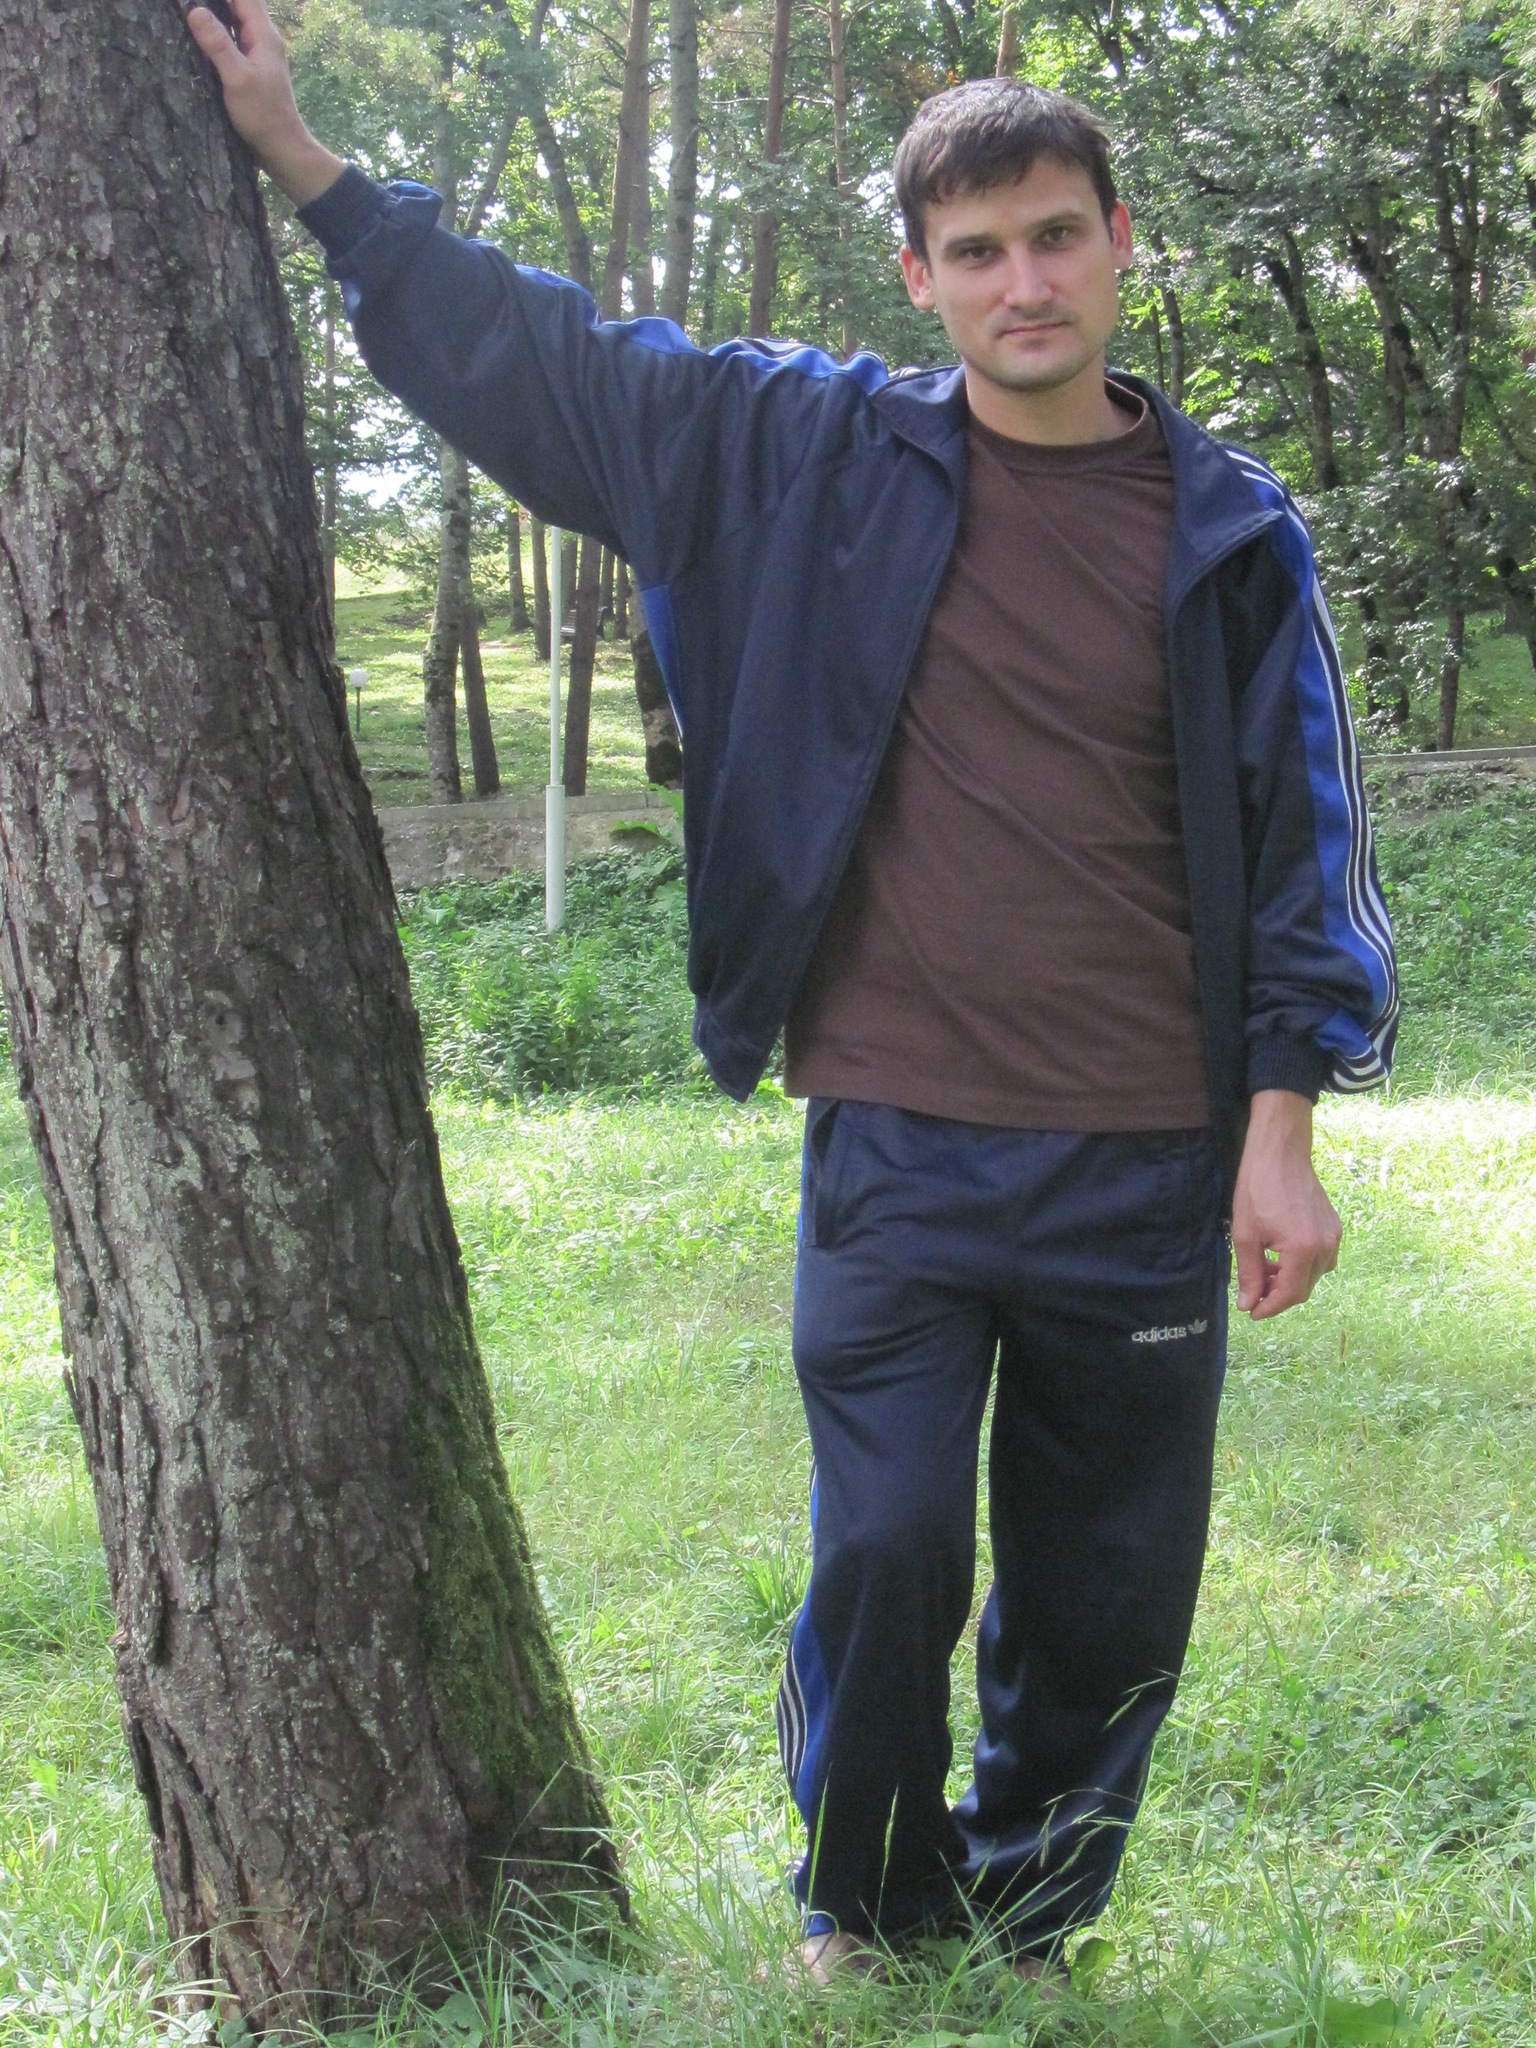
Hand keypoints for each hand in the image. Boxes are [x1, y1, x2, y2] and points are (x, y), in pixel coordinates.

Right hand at [184, 0, 344, 206]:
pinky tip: (199, 37)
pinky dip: (218, 34)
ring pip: (235, 22)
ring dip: (216, 14)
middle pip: (239, 5)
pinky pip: (233, 40)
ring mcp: (258, 54)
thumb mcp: (237, 78)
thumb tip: (195, 10)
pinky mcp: (252, 68)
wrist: (282, 148)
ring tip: (188, 13)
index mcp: (264, 35)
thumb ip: (218, 44)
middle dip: (215, 2)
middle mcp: (263, 39)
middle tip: (188, 5)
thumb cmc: (262, 116)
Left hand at [1230, 1089, 1340, 1319]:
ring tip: (1263, 1267)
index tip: (1252, 1312)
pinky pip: (1321, 1258)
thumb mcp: (1245, 1235)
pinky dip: (1300, 1264)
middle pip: (1303, 1288)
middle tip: (1252, 1289)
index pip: (1289, 1294)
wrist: (1280, 1153)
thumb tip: (1247, 1304)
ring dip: (1289, 1279)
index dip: (1269, 1307)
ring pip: (1313, 1275)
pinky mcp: (1334, 1227)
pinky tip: (1279, 1254)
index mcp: (1304, 1249)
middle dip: (1277, 1293)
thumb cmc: (1258, 1189)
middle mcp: (1326, 1246)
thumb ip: (1248, 1273)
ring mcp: (1334, 1236)